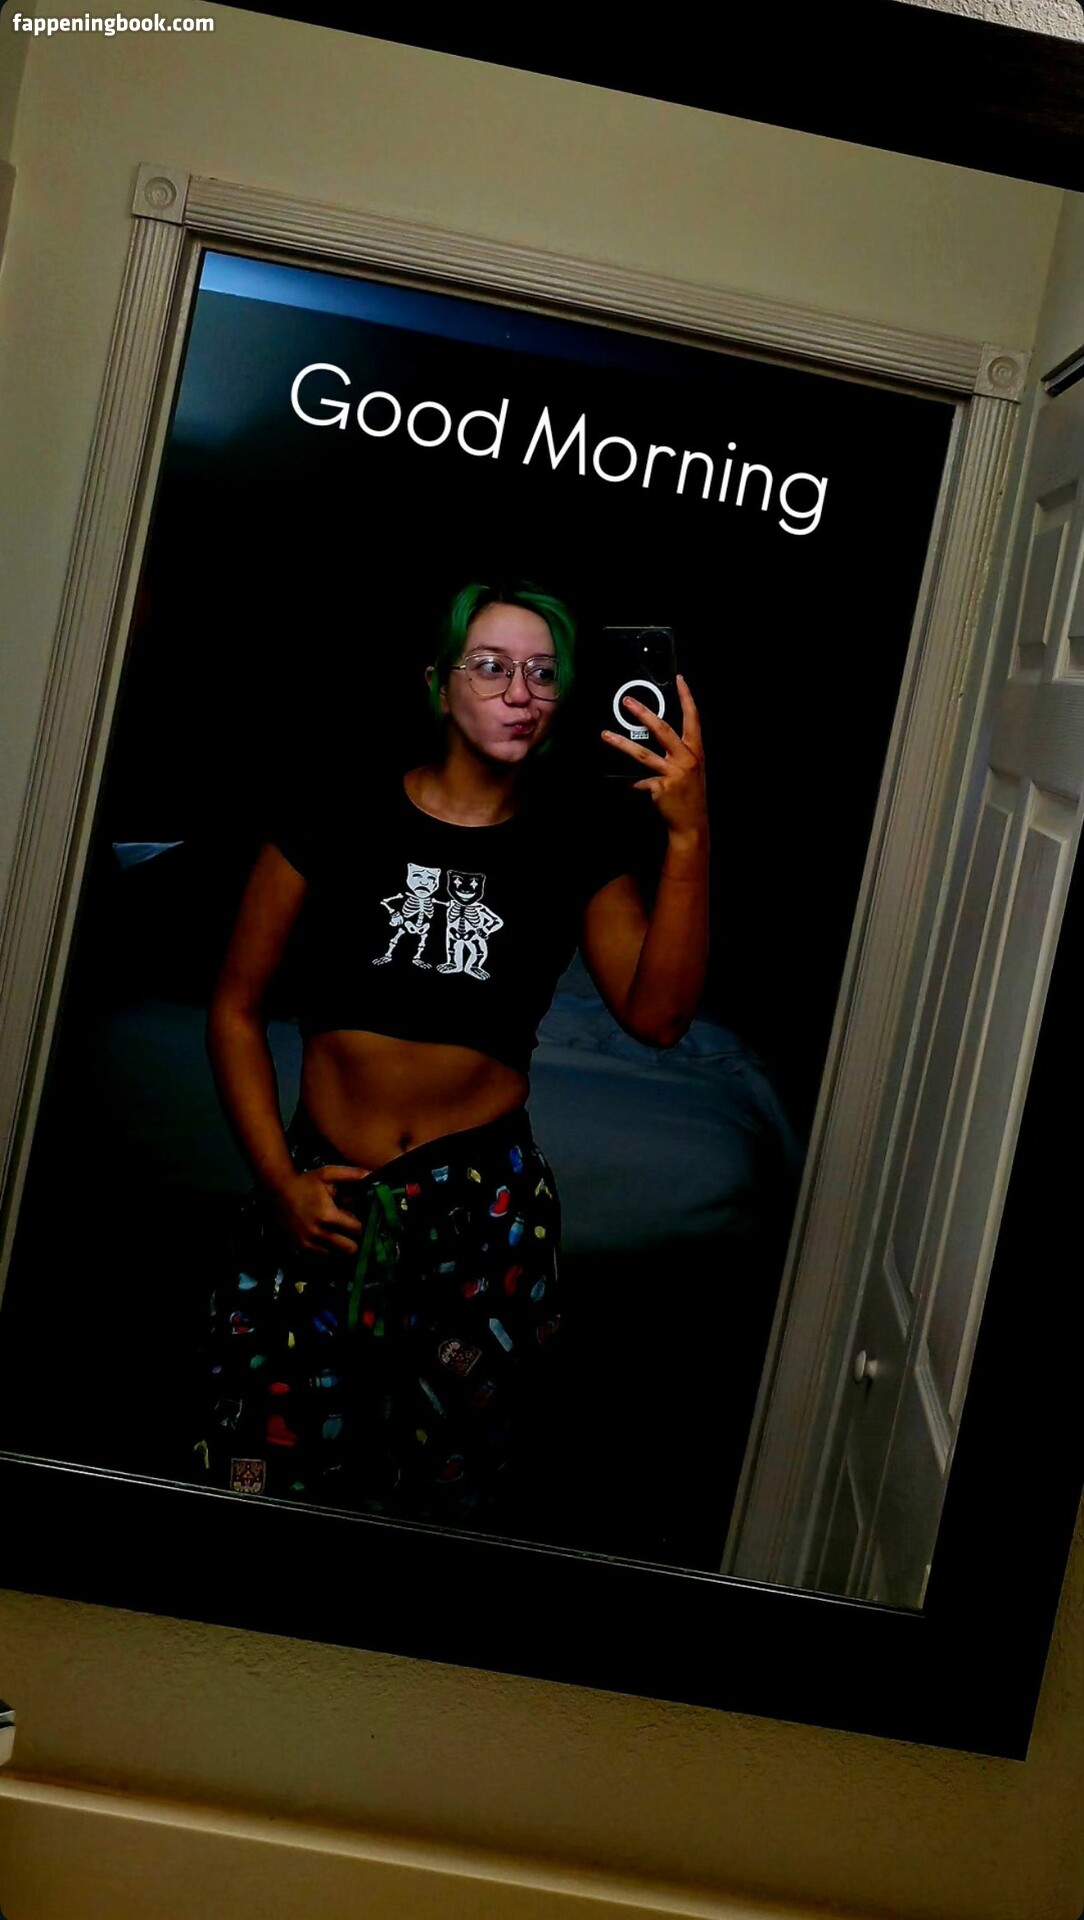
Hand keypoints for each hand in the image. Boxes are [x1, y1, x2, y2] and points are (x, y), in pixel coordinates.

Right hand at [270, 1165, 368, 1254]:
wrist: (277, 1190)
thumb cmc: (305, 1182)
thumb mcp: (327, 1174)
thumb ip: (351, 1174)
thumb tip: (372, 1175)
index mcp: (327, 1215)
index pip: (356, 1230)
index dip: (359, 1225)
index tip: (355, 1220)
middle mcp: (317, 1232)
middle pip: (348, 1249)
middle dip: (353, 1240)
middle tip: (350, 1233)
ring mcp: (306, 1242)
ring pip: (335, 1256)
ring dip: (339, 1248)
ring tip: (338, 1236)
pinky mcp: (298, 1248)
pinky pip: (319, 1258)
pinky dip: (325, 1252)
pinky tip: (325, 1241)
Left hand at [602, 674, 706, 839]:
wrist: (691, 823)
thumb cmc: (690, 794)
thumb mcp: (691, 769)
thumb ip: (678, 752)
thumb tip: (657, 736)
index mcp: (695, 750)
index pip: (693, 718)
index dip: (687, 697)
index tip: (680, 679)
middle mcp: (686, 759)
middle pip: (663, 730)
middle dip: (644, 714)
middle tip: (627, 702)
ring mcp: (674, 773)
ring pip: (643, 754)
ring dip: (622, 744)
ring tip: (605, 735)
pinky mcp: (661, 787)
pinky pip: (640, 781)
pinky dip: (632, 783)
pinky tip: (627, 784)